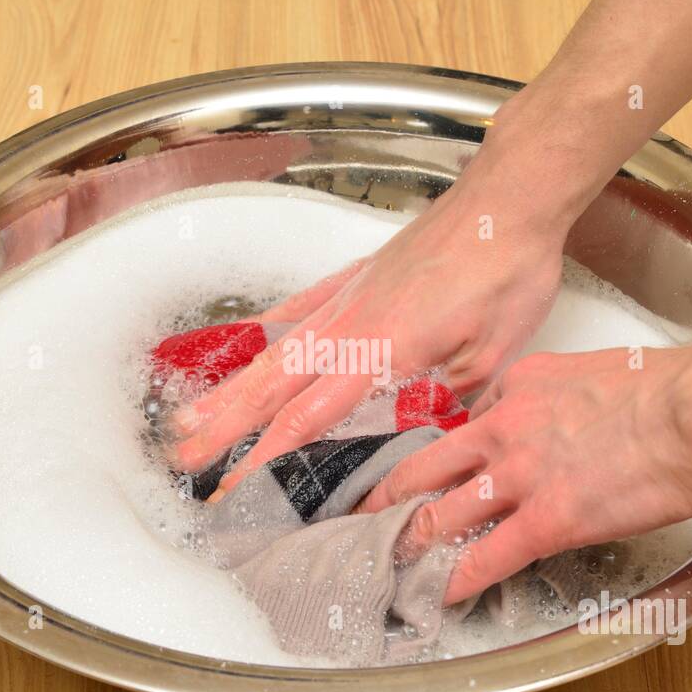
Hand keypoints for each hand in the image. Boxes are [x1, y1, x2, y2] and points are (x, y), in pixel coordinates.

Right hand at [168, 152, 572, 494]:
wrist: (506, 202)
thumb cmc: (504, 271)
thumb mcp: (489, 357)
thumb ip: (438, 403)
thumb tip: (406, 445)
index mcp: (380, 350)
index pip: (308, 416)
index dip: (267, 457)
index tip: (236, 489)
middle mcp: (349, 324)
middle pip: (272, 386)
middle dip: (225, 428)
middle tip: (185, 460)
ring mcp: (346, 297)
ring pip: (274, 350)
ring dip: (229, 387)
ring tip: (190, 414)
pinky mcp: (354, 278)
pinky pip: (296, 308)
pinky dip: (264, 331)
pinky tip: (243, 348)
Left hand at [358, 347, 691, 603]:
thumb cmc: (659, 388)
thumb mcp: (582, 370)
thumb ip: (549, 393)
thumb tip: (544, 414)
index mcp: (515, 389)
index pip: (459, 426)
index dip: (435, 457)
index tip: (419, 474)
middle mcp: (504, 430)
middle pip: (425, 468)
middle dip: (386, 497)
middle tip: (361, 516)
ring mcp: (521, 475)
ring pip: (443, 513)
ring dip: (411, 542)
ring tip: (387, 561)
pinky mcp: (549, 517)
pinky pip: (488, 555)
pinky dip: (459, 578)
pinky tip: (442, 592)